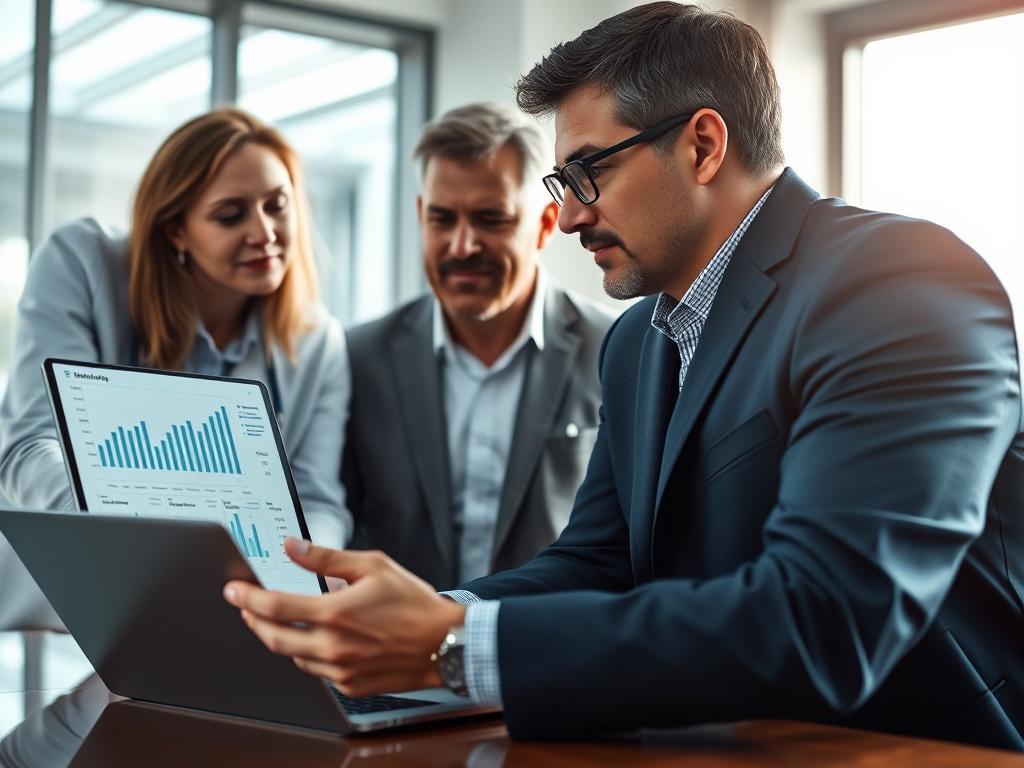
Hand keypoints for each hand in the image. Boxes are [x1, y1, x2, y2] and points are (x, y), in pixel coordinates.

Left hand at [223, 538, 465, 696]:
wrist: (445, 643)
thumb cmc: (415, 604)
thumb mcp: (373, 566)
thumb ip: (327, 558)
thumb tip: (294, 547)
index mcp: (334, 613)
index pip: (273, 608)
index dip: (246, 598)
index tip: (234, 590)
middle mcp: (332, 646)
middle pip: (272, 638)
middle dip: (254, 620)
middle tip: (247, 607)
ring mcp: (339, 670)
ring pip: (293, 657)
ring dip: (281, 638)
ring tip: (282, 621)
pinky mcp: (349, 685)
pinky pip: (316, 670)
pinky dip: (308, 654)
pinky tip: (318, 639)